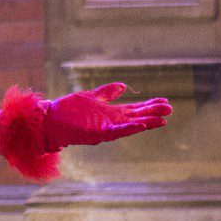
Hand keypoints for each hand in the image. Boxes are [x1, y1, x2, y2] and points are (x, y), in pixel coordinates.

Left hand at [42, 83, 170, 148]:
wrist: (50, 121)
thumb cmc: (68, 111)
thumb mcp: (91, 97)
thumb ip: (107, 92)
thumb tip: (123, 86)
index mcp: (111, 113)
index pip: (135, 109)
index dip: (149, 105)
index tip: (165, 101)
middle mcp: (111, 121)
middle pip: (137, 116)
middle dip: (153, 113)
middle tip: (171, 109)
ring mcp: (106, 128)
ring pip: (131, 125)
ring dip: (146, 122)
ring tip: (162, 119)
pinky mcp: (98, 134)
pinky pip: (117, 131)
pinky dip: (129, 129)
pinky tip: (141, 125)